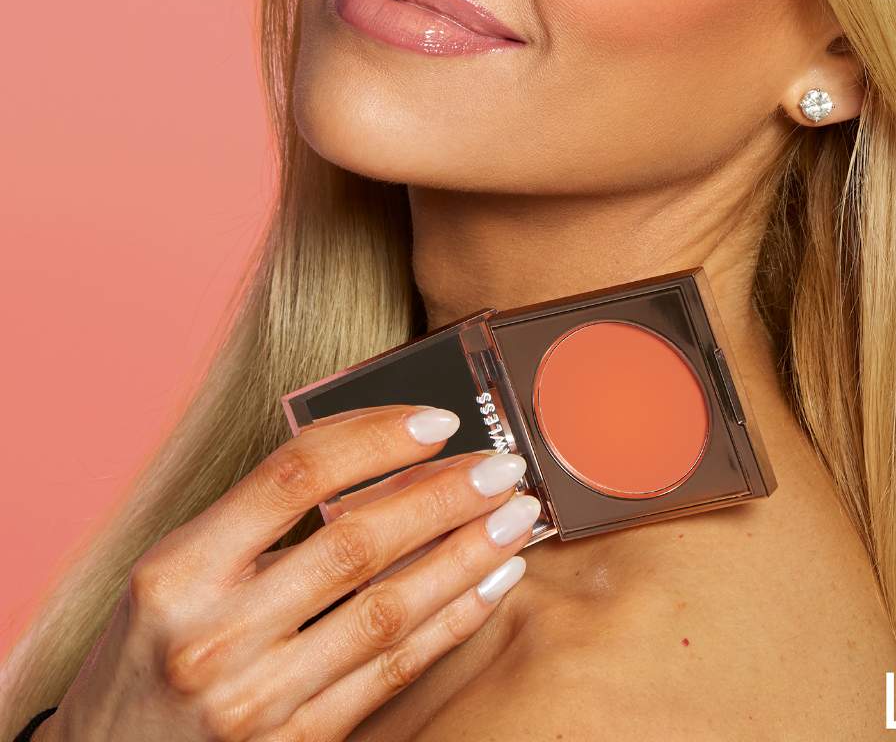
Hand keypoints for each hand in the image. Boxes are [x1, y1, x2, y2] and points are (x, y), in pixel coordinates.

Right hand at [41, 405, 540, 740]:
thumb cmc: (153, 648)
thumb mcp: (178, 569)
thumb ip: (261, 518)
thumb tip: (383, 452)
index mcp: (179, 570)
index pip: (294, 476)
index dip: (376, 437)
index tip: (439, 419)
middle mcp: (213, 635)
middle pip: (355, 542)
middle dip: (445, 495)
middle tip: (505, 463)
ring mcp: (254, 701)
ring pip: (387, 610)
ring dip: (466, 555)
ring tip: (517, 515)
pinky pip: (391, 674)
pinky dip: (453, 622)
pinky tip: (495, 581)